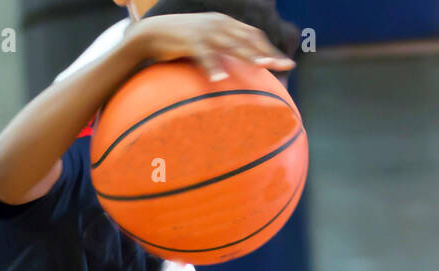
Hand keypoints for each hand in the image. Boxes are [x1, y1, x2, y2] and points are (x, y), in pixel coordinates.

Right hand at [131, 12, 294, 80]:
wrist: (151, 33)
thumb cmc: (181, 43)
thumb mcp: (206, 43)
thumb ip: (222, 51)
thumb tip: (236, 71)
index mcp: (225, 24)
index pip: (254, 35)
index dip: (270, 49)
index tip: (287, 65)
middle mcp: (219, 24)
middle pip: (249, 39)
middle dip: (267, 53)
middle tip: (284, 67)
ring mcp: (205, 31)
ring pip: (231, 44)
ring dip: (248, 55)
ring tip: (263, 67)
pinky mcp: (189, 40)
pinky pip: (204, 54)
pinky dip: (213, 66)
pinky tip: (220, 79)